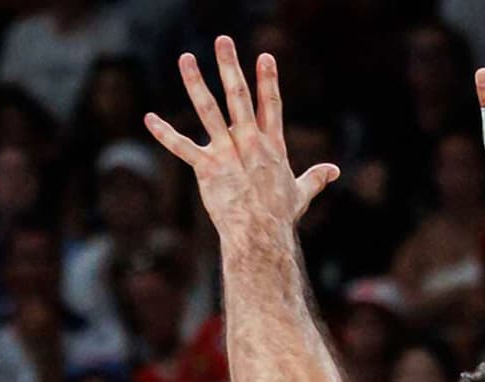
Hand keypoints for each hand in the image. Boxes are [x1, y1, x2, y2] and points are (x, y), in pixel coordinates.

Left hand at [144, 36, 338, 236]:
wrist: (262, 236)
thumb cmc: (280, 217)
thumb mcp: (301, 192)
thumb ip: (316, 177)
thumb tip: (334, 171)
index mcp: (272, 147)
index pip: (271, 106)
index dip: (268, 80)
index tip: (264, 56)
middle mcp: (250, 145)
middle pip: (240, 98)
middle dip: (231, 67)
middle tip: (224, 41)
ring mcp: (228, 155)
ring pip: (210, 112)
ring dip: (196, 83)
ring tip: (187, 58)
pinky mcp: (209, 169)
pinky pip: (183, 148)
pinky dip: (165, 134)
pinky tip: (149, 119)